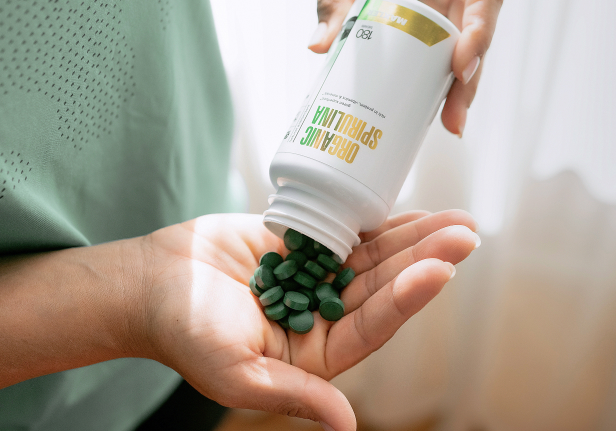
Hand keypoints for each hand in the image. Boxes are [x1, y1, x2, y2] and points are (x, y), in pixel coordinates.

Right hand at [136, 211, 479, 430]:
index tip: (440, 269)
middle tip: (465, 232)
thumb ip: (293, 394)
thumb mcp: (235, 374)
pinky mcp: (300, 245)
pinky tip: (408, 206)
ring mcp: (314, 278)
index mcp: (316, 355)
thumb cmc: (185, 335)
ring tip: (456, 217)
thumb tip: (346, 423)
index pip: (372, 325)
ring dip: (412, 237)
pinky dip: (375, 219)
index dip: (406, 297)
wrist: (149, 285)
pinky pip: (344, 230)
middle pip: (383, 286)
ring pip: (372, 257)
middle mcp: (323, 316)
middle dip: (423, 258)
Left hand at [310, 0, 503, 136]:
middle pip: (477, 31)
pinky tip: (429, 109)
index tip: (461, 67)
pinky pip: (439, 53)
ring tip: (448, 122)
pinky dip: (437, 81)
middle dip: (470, 77)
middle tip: (454, 116)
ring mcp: (441, 4)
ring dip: (458, 87)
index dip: (480, 30)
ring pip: (463, 48)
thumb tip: (321, 46)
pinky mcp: (425, 24)